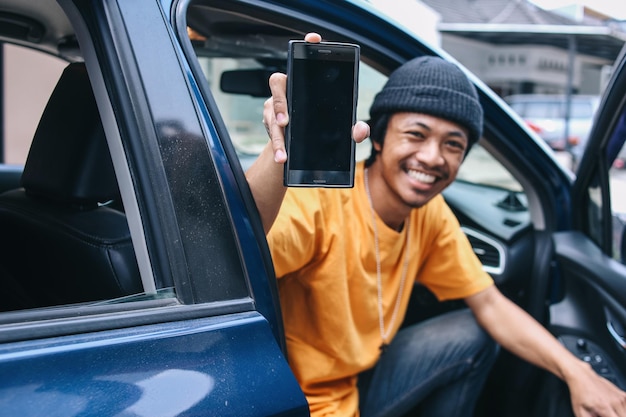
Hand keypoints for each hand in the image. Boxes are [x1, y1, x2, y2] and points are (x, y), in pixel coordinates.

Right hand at [262, 32, 369, 162]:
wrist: (301, 151)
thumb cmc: (322, 131)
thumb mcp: (340, 130)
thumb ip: (353, 129)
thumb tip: (359, 130)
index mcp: (307, 84)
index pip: (305, 60)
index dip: (308, 45)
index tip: (314, 38)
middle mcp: (288, 89)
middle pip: (276, 82)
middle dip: (279, 100)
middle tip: (285, 120)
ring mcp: (274, 105)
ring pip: (270, 112)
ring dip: (276, 133)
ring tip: (284, 152)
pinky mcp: (268, 122)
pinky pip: (270, 131)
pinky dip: (277, 146)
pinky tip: (282, 157)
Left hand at [567, 361, 625, 415]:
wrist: (581, 376)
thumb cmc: (580, 392)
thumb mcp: (580, 411)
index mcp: (604, 407)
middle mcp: (615, 402)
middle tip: (604, 415)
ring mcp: (620, 397)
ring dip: (619, 415)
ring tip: (608, 412)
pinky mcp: (622, 394)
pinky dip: (623, 410)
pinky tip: (615, 410)